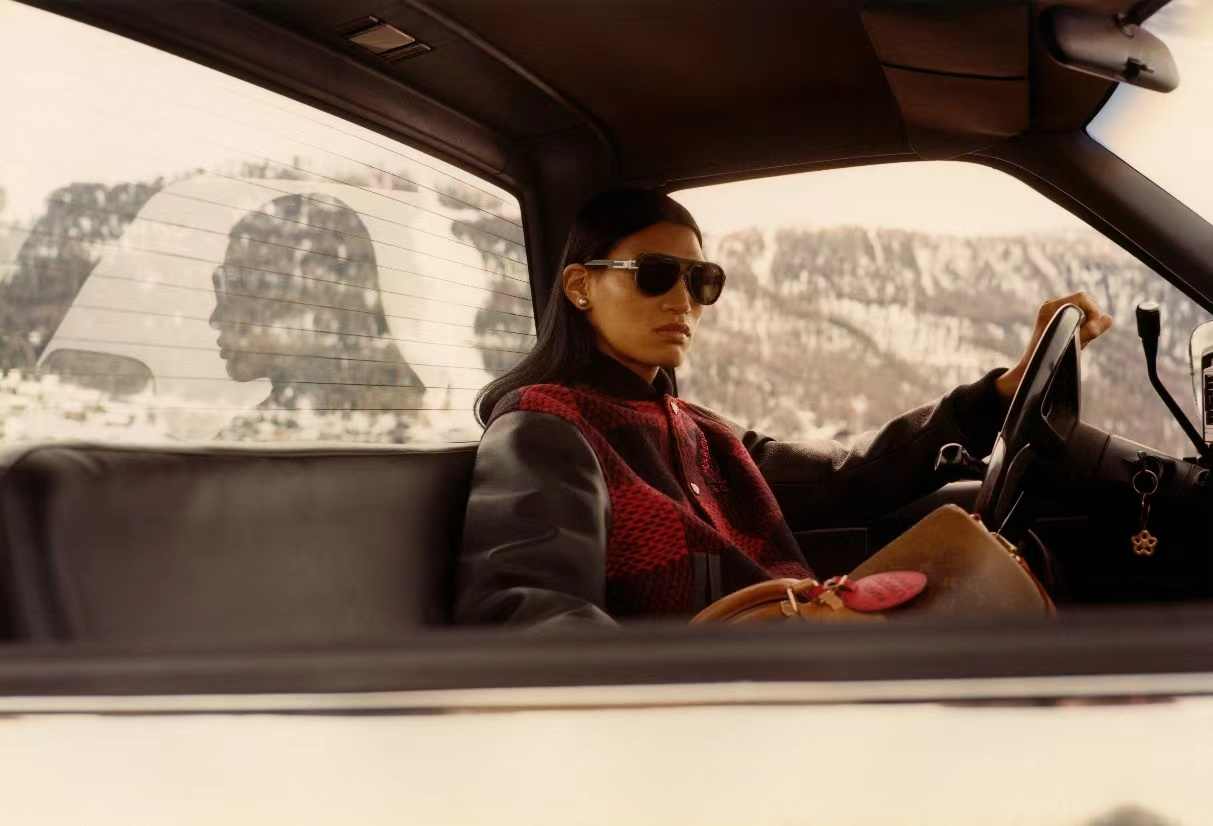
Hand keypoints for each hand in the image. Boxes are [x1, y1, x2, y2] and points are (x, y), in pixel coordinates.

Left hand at [995, 292, 1113, 402]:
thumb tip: (1107, 319)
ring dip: (1088, 323)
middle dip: (1092, 318)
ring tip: (1080, 339)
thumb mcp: (1076, 344)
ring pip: (1083, 310)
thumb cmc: (1050, 358)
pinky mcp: (1057, 317)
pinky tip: (1077, 338)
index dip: (1094, 311)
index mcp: (1050, 307)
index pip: (1083, 298)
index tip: (1093, 329)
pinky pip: (1079, 316)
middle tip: (1086, 337)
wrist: (1031, 368)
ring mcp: (1052, 310)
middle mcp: (1050, 305)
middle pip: (1085, 302)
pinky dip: (1083, 326)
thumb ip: (1092, 330)